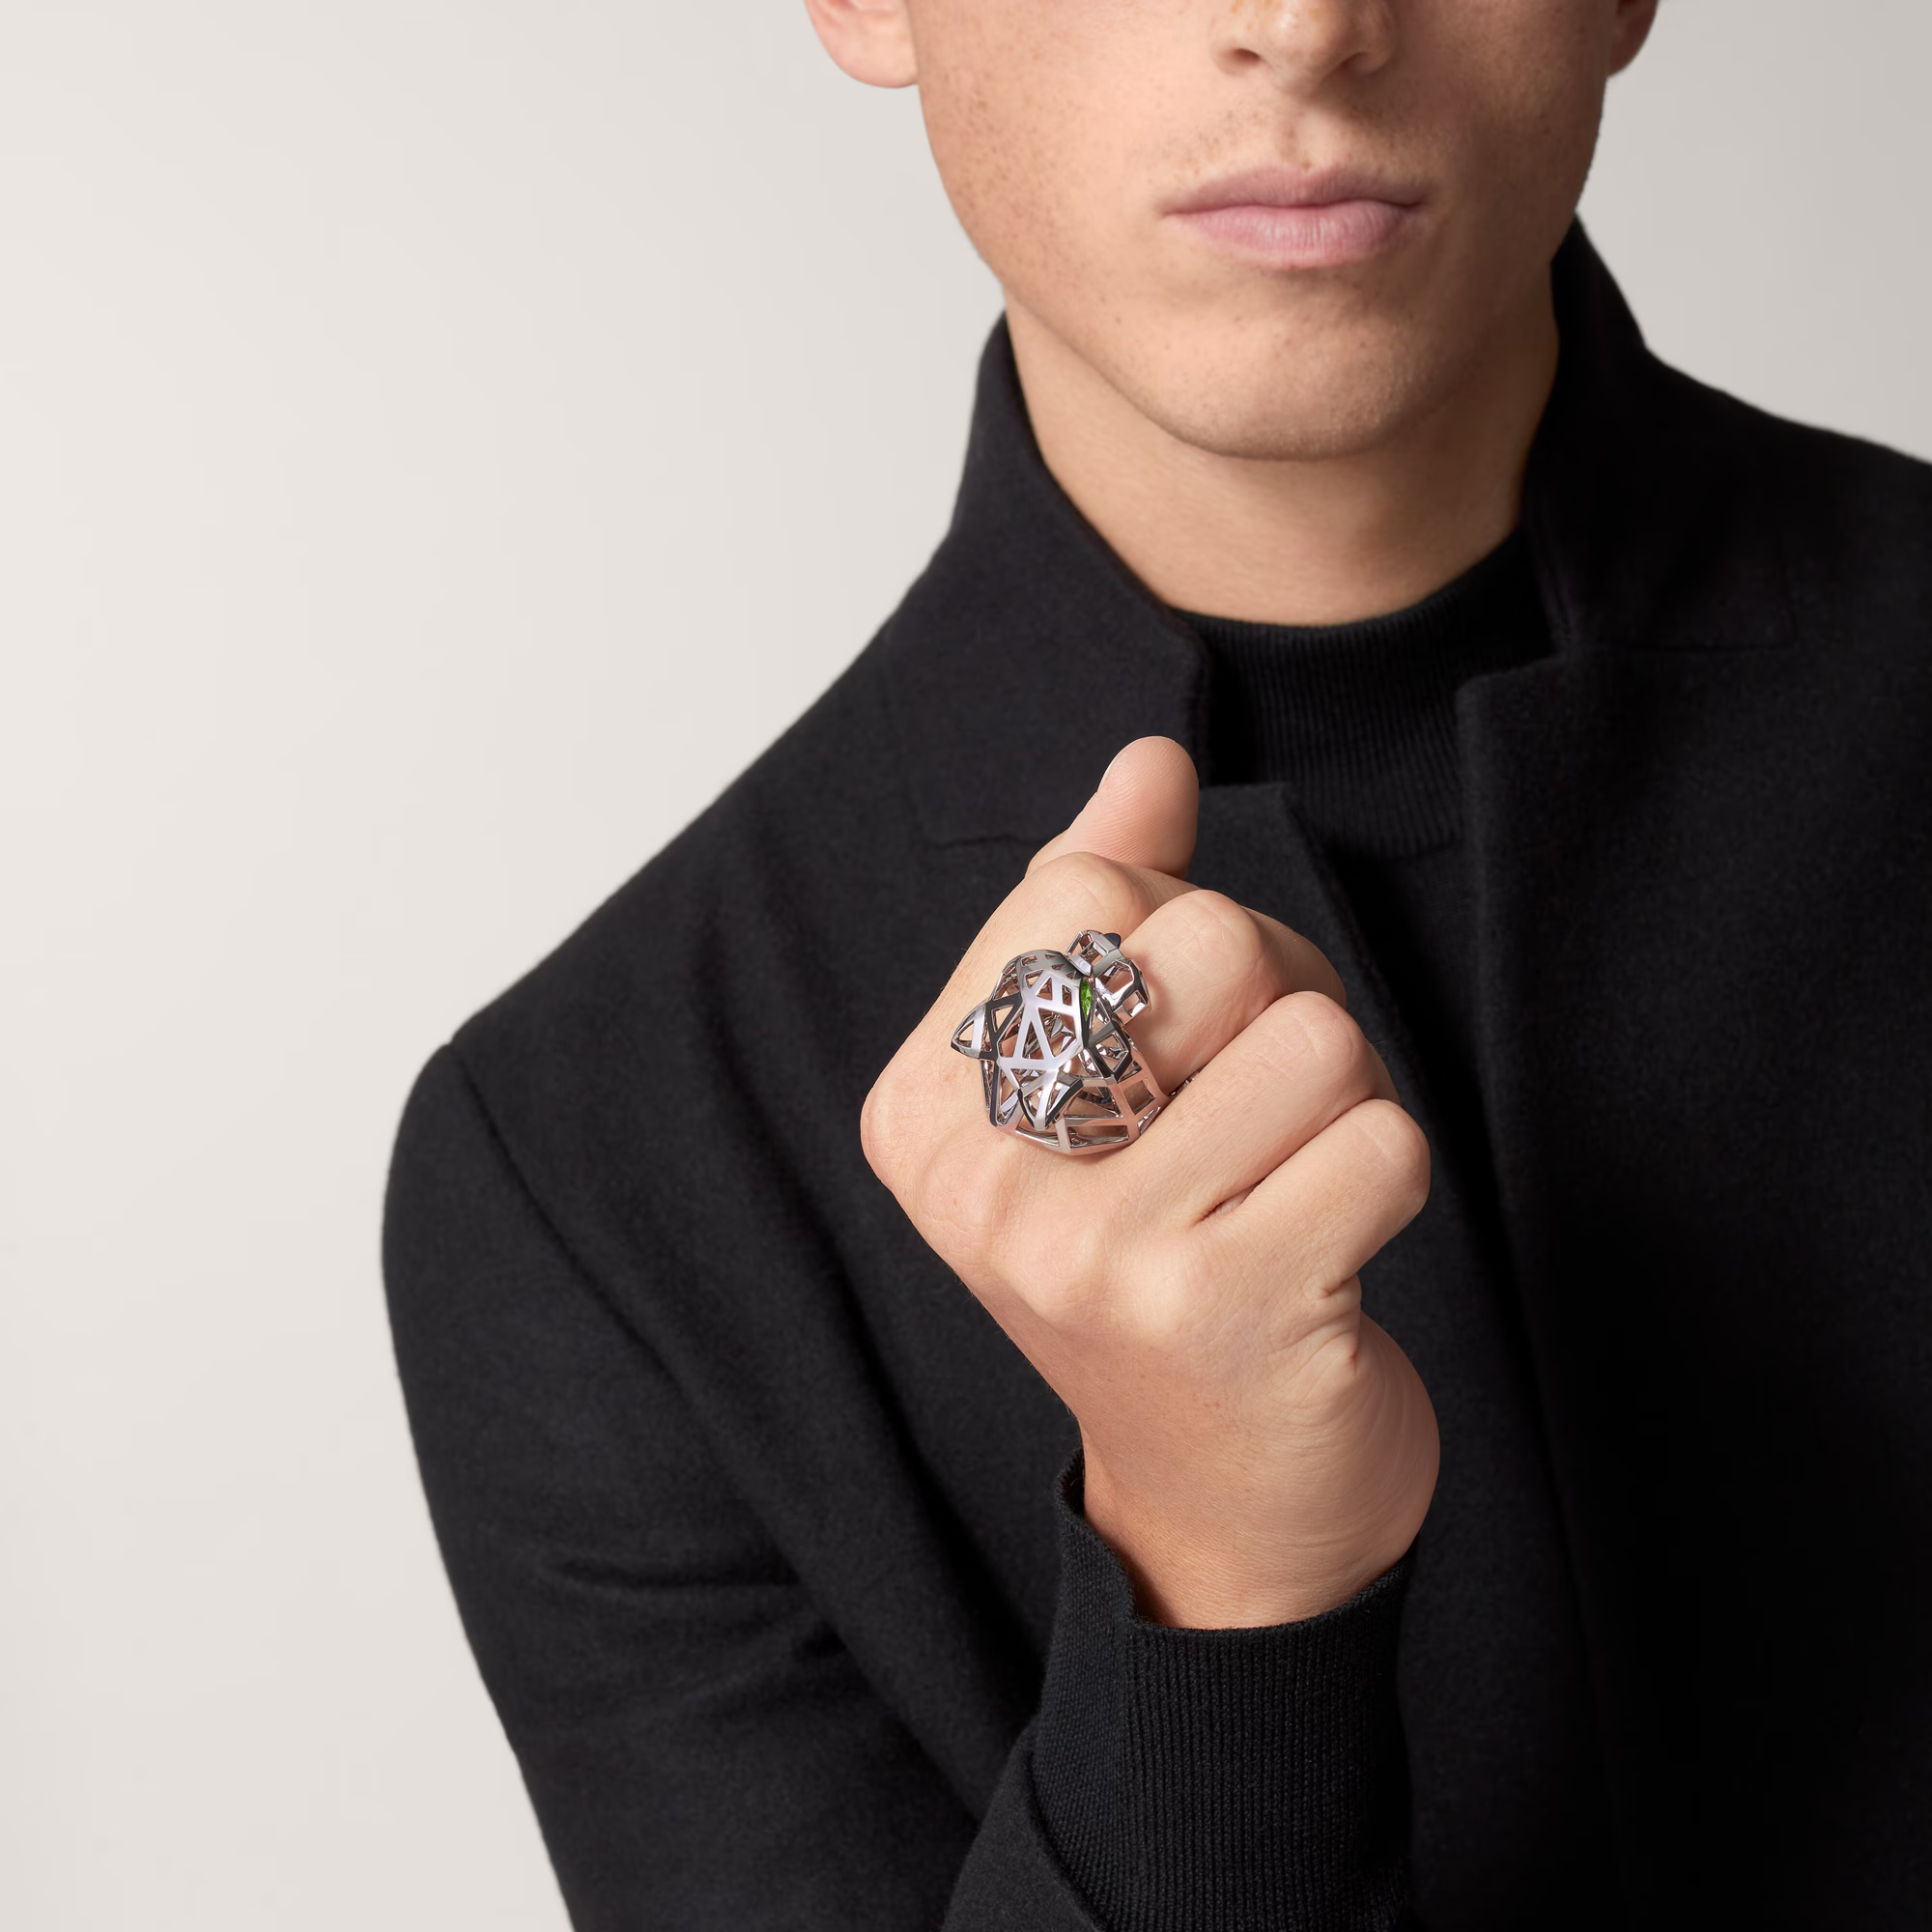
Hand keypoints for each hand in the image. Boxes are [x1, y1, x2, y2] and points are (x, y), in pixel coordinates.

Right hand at [862, 738, 1438, 1626]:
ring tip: (1284, 1194)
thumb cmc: (1163, 1259)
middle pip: (1210, 940)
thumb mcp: (1096, 1087)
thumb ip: (1104, 911)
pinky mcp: (1224, 1311)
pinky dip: (1386, 1184)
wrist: (1218, 1506)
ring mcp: (1093, 1255)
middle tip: (1249, 1126)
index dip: (1180, 938)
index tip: (1171, 1055)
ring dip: (1342, 1108)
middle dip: (1278, 1009)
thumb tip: (1150, 758)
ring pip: (1318, 1038)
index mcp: (925, 1109)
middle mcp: (982, 1182)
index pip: (1088, 888)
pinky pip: (1384, 1143)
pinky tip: (1325, 1259)